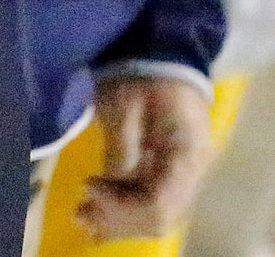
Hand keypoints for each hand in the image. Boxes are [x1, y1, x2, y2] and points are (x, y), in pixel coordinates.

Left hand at [77, 75, 212, 242]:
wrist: (164, 53)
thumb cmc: (144, 73)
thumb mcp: (125, 104)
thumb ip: (121, 148)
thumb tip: (110, 187)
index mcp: (188, 154)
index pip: (160, 203)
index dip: (122, 207)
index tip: (89, 186)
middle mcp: (195, 172)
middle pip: (160, 216)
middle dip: (119, 220)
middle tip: (80, 213)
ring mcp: (186, 173)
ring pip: (157, 213)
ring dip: (122, 218)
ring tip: (84, 214)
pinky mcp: (173, 170)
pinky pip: (153, 199)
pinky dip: (127, 207)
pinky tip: (99, 207)